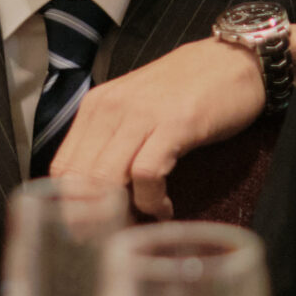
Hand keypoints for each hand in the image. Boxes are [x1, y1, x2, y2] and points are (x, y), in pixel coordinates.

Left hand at [49, 25, 295, 218]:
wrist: (234, 59)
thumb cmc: (188, 90)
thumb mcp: (137, 111)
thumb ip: (113, 143)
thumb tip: (98, 193)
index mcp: (96, 107)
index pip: (61, 167)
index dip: (69, 206)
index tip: (89, 229)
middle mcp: (111, 108)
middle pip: (78, 178)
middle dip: (92, 217)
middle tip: (114, 236)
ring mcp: (141, 115)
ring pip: (105, 178)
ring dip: (120, 213)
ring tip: (139, 222)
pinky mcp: (174, 124)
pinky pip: (146, 173)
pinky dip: (151, 200)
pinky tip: (163, 209)